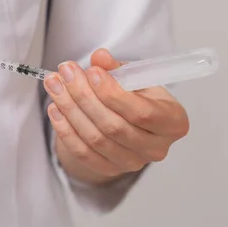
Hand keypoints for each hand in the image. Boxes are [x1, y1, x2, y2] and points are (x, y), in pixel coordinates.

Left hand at [44, 49, 189, 184]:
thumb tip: (99, 57)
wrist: (127, 121)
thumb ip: (116, 68)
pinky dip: (65, 129)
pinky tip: (54, 108)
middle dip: (84, 96)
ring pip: (95, 138)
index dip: (113, 93)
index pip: (142, 113)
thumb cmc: (137, 96)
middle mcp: (156, 148)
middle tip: (65, 72)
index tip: (91, 71)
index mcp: (173, 122)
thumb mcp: (134, 77)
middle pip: (114, 126)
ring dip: (69, 109)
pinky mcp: (109, 169)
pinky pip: (82, 151)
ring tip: (54, 84)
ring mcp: (132, 162)